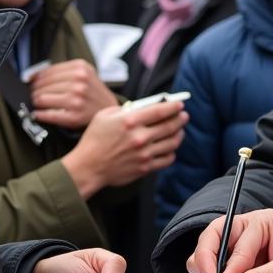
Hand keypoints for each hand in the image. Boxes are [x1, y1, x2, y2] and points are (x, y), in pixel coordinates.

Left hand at [30, 59, 117, 128]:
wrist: (109, 109)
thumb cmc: (93, 92)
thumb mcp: (84, 74)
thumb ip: (62, 72)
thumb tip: (33, 76)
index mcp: (80, 68)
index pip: (47, 71)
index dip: (36, 79)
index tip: (31, 83)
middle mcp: (79, 81)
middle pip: (43, 85)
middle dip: (34, 91)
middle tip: (33, 95)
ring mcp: (77, 99)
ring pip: (42, 98)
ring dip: (36, 102)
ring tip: (36, 104)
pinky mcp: (74, 116)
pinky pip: (49, 114)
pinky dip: (40, 115)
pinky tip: (38, 114)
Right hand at [61, 100, 187, 199]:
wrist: (88, 167)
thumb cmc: (94, 139)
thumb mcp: (104, 115)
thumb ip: (125, 110)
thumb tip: (144, 107)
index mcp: (130, 121)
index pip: (160, 111)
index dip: (173, 106)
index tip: (179, 104)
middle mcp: (139, 137)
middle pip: (169, 125)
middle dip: (180, 119)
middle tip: (184, 116)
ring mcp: (143, 154)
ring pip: (172, 142)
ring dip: (179, 134)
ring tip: (180, 130)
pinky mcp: (144, 168)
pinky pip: (167, 159)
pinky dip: (172, 152)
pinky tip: (170, 148)